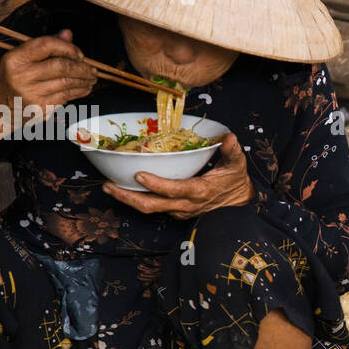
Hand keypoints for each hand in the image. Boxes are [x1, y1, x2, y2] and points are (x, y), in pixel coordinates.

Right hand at [0, 29, 96, 137]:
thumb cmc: (11, 79)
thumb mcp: (20, 59)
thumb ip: (44, 47)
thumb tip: (68, 33)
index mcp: (15, 59)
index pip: (47, 45)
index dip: (68, 47)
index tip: (80, 54)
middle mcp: (22, 76)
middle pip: (60, 66)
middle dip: (82, 67)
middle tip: (93, 69)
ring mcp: (31, 95)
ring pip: (67, 83)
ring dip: (84, 80)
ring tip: (92, 78)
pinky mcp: (40, 109)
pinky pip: (66, 97)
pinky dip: (79, 91)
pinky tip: (85, 88)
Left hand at [101, 134, 252, 218]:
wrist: (239, 204)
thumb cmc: (235, 181)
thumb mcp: (237, 165)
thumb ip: (232, 151)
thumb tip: (230, 137)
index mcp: (199, 192)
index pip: (174, 190)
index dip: (156, 184)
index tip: (138, 175)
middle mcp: (185, 204)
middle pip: (152, 205)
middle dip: (128, 198)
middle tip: (108, 186)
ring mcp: (179, 210)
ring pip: (150, 209)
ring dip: (128, 199)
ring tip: (109, 187)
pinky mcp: (175, 211)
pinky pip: (154, 207)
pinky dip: (137, 199)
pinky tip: (125, 189)